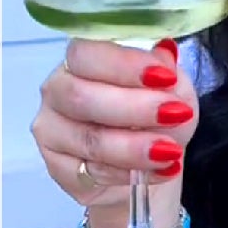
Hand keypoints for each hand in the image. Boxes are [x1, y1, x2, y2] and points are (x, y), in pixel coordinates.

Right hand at [30, 38, 197, 227]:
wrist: (145, 168)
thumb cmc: (153, 120)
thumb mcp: (173, 91)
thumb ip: (167, 74)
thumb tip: (163, 58)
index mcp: (78, 62)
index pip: (85, 54)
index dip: (124, 65)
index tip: (165, 77)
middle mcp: (57, 92)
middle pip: (80, 96)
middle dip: (133, 106)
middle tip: (175, 114)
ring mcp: (52, 132)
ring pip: (88, 139)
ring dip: (135, 146)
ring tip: (171, 150)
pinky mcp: (57, 169)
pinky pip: (92, 172)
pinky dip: (130, 173)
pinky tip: (160, 170)